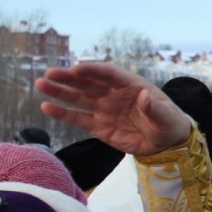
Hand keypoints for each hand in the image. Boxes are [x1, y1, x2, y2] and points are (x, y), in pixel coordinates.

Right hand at [36, 62, 192, 155]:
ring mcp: (105, 109)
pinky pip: (78, 118)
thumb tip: (144, 96)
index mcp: (131, 85)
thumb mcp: (166, 116)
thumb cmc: (169, 122)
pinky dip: (63, 113)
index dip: (93, 70)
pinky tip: (47, 107)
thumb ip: (155, 107)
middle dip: (70, 77)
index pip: (109, 74)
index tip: (77, 69)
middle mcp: (114, 94)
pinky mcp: (99, 126)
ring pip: (79, 98)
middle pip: (89, 82)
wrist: (167, 143)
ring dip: (60, 91)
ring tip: (41, 84)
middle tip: (50, 73)